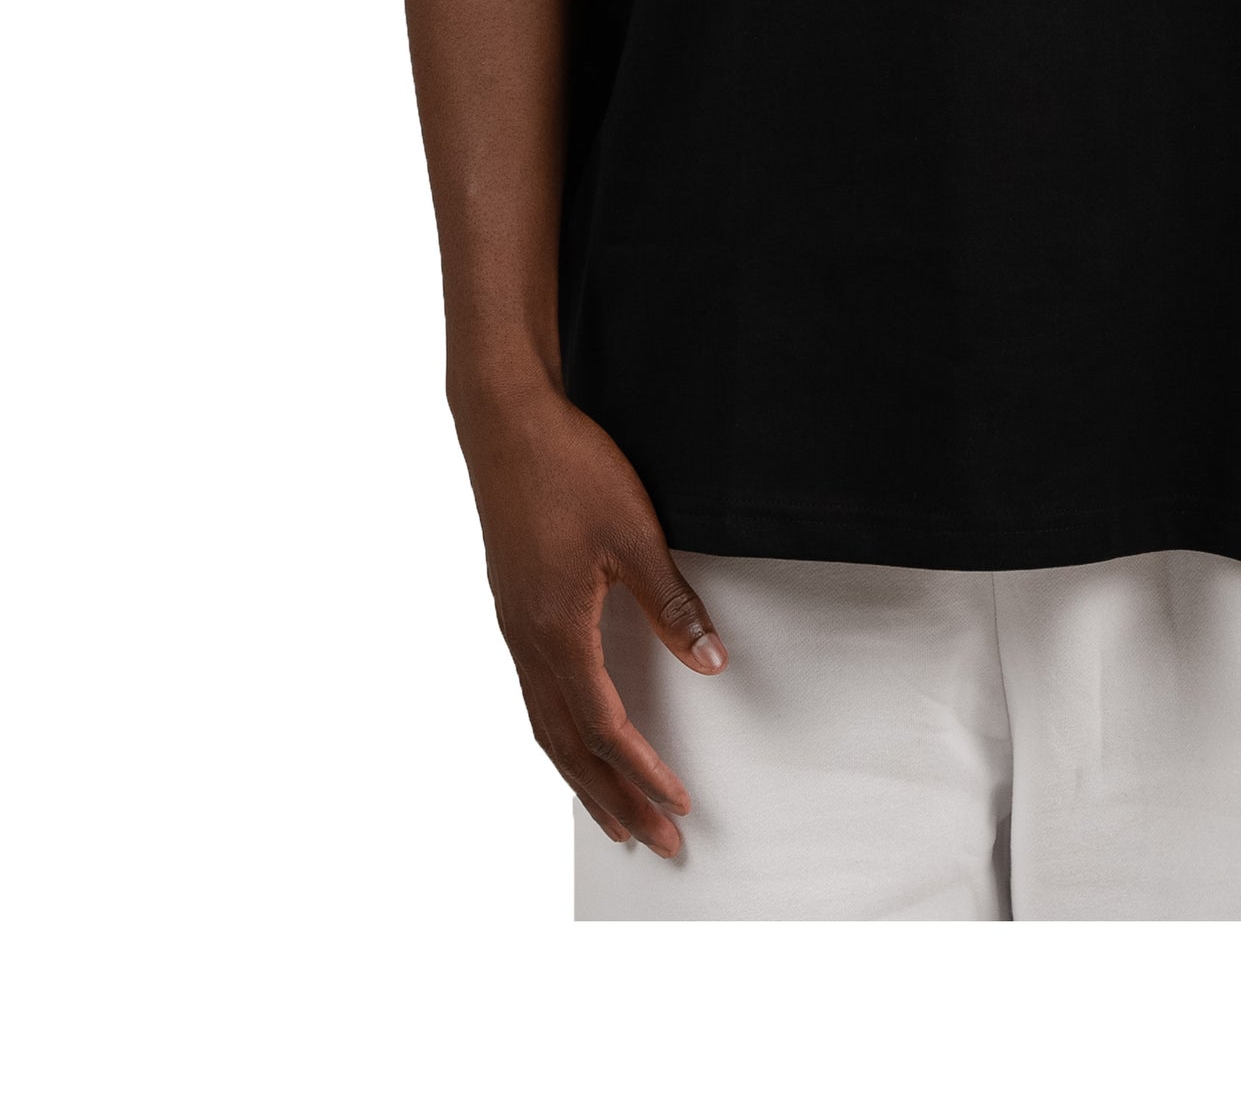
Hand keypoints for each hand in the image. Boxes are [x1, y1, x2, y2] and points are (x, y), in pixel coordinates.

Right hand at [455, 381, 725, 856]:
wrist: (504, 421)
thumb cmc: (567, 469)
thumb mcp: (634, 534)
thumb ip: (671, 604)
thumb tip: (710, 662)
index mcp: (557, 630)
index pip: (604, 727)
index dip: (643, 772)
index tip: (678, 807)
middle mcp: (527, 640)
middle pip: (569, 746)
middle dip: (614, 799)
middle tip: (655, 845)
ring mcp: (513, 625)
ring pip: (544, 726)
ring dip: (581, 776)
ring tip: (614, 816)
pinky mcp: (512, 606)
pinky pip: (533, 693)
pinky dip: (558, 734)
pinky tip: (574, 738)